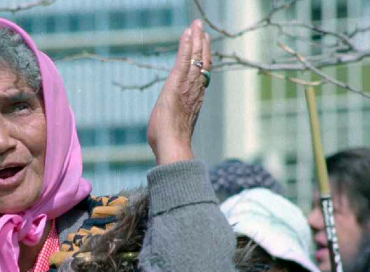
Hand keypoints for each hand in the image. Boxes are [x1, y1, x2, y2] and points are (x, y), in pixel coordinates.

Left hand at [147, 19, 210, 164]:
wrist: (172, 147)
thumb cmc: (169, 143)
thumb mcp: (171, 126)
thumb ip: (172, 121)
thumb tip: (166, 130)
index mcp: (194, 99)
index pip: (200, 74)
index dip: (202, 58)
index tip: (203, 45)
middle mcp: (194, 90)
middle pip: (201, 62)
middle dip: (201, 43)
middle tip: (201, 28)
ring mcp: (187, 86)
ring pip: (195, 58)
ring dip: (195, 39)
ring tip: (196, 25)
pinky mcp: (176, 84)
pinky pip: (183, 60)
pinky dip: (186, 46)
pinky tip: (187, 33)